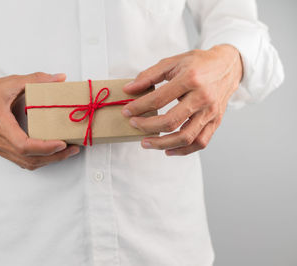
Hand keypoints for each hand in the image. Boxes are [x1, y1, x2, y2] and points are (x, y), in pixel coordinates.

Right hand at [0, 68, 79, 169]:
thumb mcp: (10, 83)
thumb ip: (36, 79)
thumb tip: (60, 78)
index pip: (24, 145)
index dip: (44, 148)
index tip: (62, 143)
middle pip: (29, 159)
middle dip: (54, 157)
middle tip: (73, 149)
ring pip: (26, 163)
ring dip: (48, 160)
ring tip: (66, 153)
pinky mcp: (0, 149)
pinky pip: (21, 161)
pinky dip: (38, 160)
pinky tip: (50, 153)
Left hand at [122, 44, 242, 155]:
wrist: (228, 66)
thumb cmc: (199, 63)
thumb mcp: (173, 62)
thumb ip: (149, 75)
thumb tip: (129, 89)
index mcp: (190, 79)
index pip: (159, 99)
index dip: (139, 107)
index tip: (127, 111)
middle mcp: (202, 97)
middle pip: (171, 121)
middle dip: (147, 127)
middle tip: (134, 125)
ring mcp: (211, 112)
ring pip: (186, 137)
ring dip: (162, 144)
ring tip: (146, 143)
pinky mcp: (216, 121)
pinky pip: (200, 142)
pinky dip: (183, 150)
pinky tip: (168, 150)